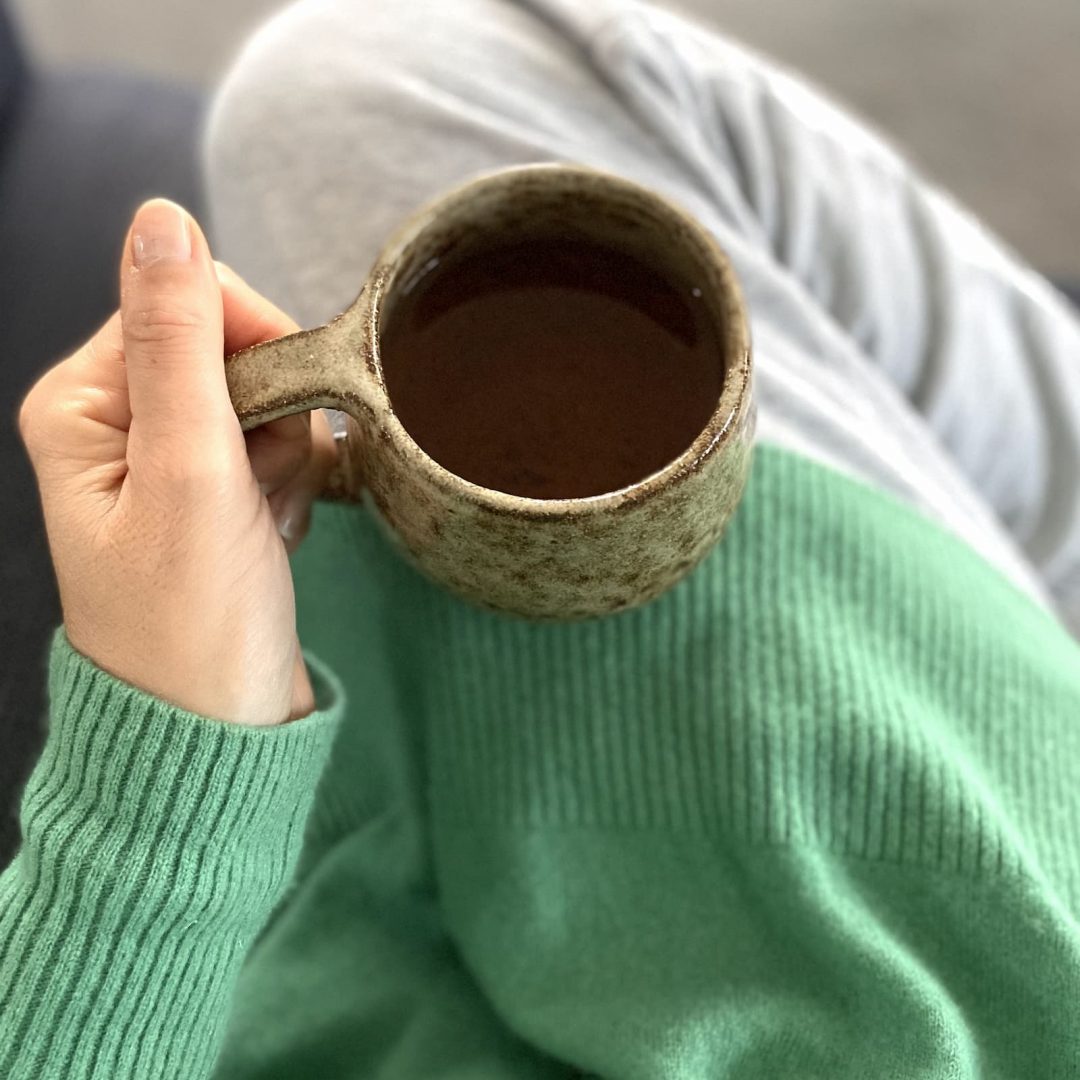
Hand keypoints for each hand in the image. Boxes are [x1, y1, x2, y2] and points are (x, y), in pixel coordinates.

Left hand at [18, 199, 335, 725]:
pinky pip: (277, 446)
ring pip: (267, 400)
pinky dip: (294, 485)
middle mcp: (119, 423)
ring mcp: (169, 461)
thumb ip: (179, 343)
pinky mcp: (213, 494)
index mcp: (84, 404)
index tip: (272, 424)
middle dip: (273, 415)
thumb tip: (163, 219)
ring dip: (288, 458)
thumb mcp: (189, 473)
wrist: (221, 731)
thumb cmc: (193, 624)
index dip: (255, 348)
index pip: (189, 303)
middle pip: (234, 350)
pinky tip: (274, 534)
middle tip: (258, 491)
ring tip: (263, 523)